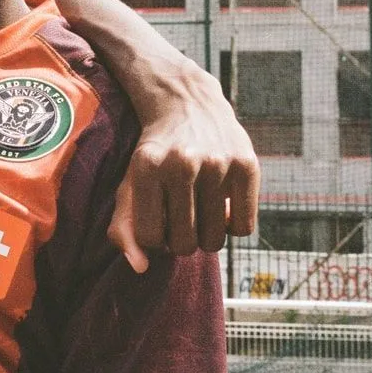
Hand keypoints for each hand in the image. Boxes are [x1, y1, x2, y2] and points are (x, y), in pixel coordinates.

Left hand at [107, 60, 259, 272]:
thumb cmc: (155, 155)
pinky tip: (221, 207)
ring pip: (214, 240)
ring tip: (199, 215)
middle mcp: (182, 163)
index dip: (154, 239)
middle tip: (181, 221)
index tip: (157, 223)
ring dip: (207, 237)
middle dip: (181, 241)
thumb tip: (140, 267)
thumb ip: (124, 227)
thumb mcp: (130, 183)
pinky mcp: (247, 164)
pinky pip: (243, 227)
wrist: (187, 104)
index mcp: (146, 168)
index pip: (150, 239)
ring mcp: (217, 162)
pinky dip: (232, 227)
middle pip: (184, 244)